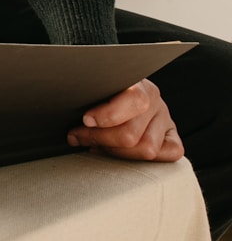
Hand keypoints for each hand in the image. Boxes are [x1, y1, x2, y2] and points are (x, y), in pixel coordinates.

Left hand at [66, 79, 183, 162]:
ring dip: (115, 152)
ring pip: (146, 148)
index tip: (85, 120)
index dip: (109, 115)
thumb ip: (86, 92)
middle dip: (100, 138)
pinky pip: (169, 155)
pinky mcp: (172, 138)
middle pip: (132, 132)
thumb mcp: (92, 85)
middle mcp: (155, 100)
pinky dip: (141, 159)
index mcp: (137, 82)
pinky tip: (119, 153)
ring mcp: (165, 119)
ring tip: (95, 145)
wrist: (115, 89)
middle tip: (77, 136)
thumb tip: (67, 103)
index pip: (134, 100)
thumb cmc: (96, 89)